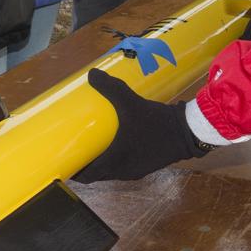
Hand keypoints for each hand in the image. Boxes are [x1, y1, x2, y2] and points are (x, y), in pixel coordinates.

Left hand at [73, 69, 211, 182]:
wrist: (187, 132)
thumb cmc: (155, 122)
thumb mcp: (131, 102)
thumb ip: (110, 88)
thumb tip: (91, 74)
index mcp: (116, 162)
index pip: (87, 175)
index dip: (74, 171)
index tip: (63, 161)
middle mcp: (123, 171)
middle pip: (97, 174)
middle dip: (85, 165)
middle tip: (74, 148)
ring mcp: (135, 171)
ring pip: (110, 172)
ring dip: (100, 163)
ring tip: (91, 146)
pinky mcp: (145, 166)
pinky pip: (123, 167)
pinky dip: (114, 161)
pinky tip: (114, 145)